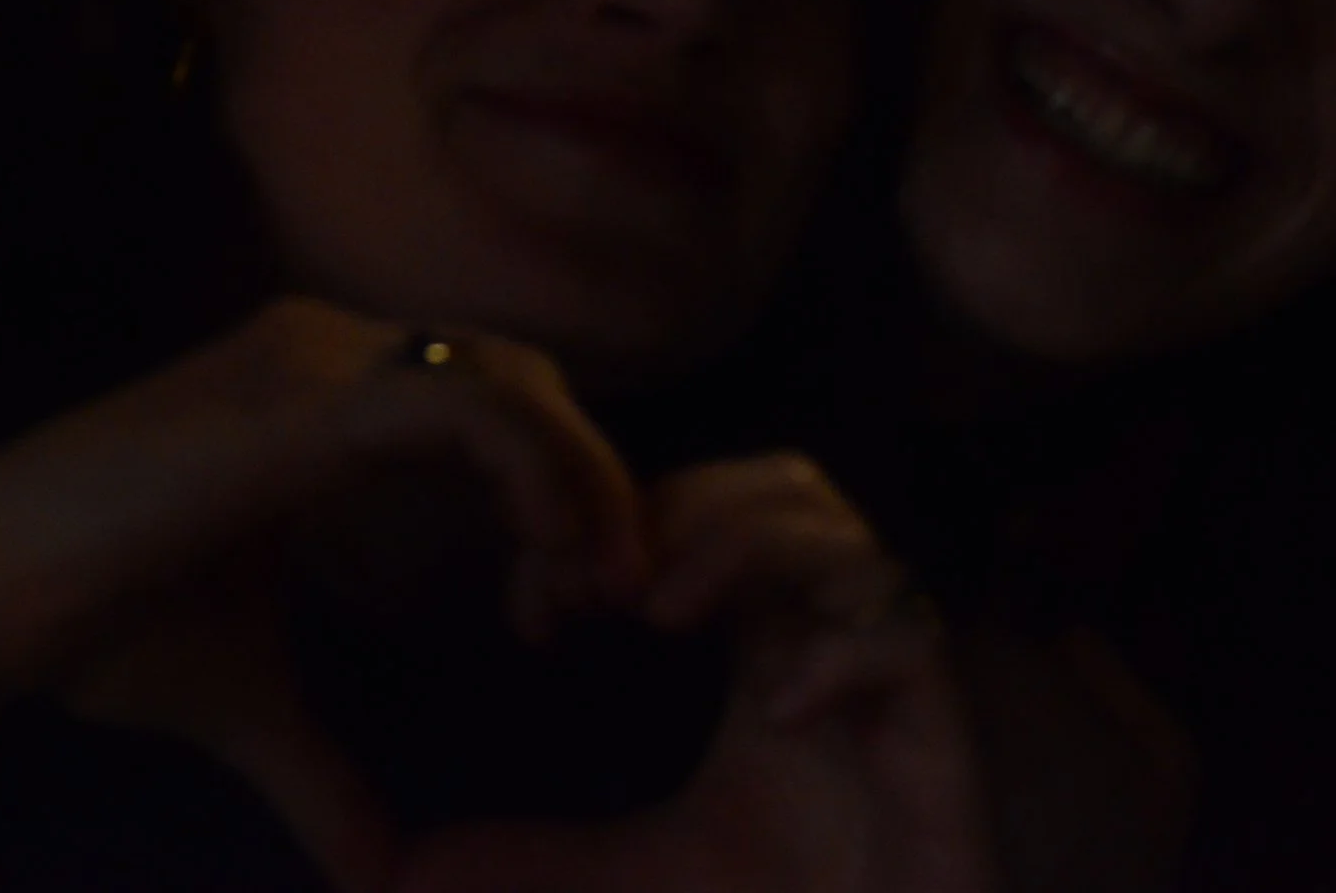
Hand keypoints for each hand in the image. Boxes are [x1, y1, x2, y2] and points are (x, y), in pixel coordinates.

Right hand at [0, 303, 648, 892]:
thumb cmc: (91, 632)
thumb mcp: (244, 700)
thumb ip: (322, 770)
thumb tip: (376, 871)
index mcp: (321, 391)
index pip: (488, 402)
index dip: (550, 490)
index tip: (556, 612)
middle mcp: (327, 349)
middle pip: (521, 377)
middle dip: (585, 482)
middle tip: (606, 599)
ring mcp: (316, 360)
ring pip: (513, 377)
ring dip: (580, 478)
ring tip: (597, 587)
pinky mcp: (306, 397)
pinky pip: (471, 405)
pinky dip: (539, 470)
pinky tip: (550, 561)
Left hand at [391, 453, 1000, 892]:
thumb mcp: (639, 884)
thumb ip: (536, 863)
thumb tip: (394, 875)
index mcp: (763, 640)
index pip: (701, 512)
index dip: (617, 525)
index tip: (535, 604)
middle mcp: (829, 635)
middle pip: (781, 483)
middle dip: (682, 508)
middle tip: (599, 588)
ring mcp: (888, 675)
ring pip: (846, 533)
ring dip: (750, 547)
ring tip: (669, 615)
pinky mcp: (941, 728)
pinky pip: (910, 635)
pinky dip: (844, 650)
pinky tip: (779, 712)